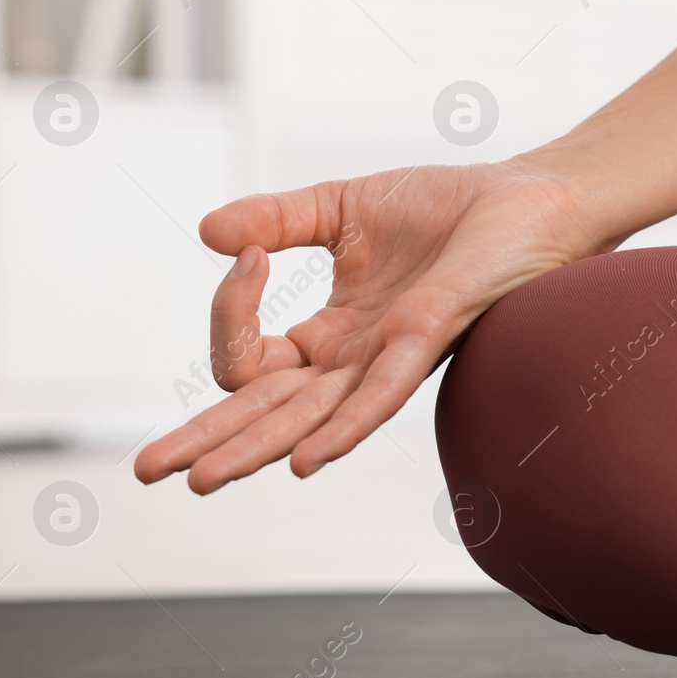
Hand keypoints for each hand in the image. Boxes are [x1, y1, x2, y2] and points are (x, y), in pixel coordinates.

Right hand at [134, 161, 604, 492]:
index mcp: (336, 336)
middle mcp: (359, 362)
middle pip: (268, 415)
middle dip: (206, 443)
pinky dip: (341, 428)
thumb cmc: (450, 209)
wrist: (531, 197)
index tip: (244, 253)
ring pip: (311, 419)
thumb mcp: (342, 207)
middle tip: (145, 472)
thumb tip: (208, 235)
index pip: (254, 360)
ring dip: (253, 449)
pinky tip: (304, 460)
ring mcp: (393, 358)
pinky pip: (381, 395)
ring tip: (200, 480)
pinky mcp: (431, 338)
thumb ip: (277, 220)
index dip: (231, 316)